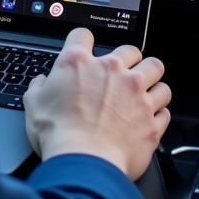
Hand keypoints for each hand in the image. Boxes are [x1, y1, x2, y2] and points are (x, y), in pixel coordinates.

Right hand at [24, 28, 170, 179]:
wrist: (83, 163)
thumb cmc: (58, 134)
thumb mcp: (34, 104)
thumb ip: (39, 88)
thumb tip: (41, 84)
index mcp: (79, 63)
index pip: (82, 35)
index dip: (82, 41)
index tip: (84, 49)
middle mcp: (112, 71)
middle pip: (131, 50)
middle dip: (129, 59)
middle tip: (123, 72)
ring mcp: (136, 94)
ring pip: (157, 72)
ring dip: (151, 81)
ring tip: (144, 91)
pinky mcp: (151, 120)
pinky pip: (165, 108)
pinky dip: (158, 112)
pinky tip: (149, 117)